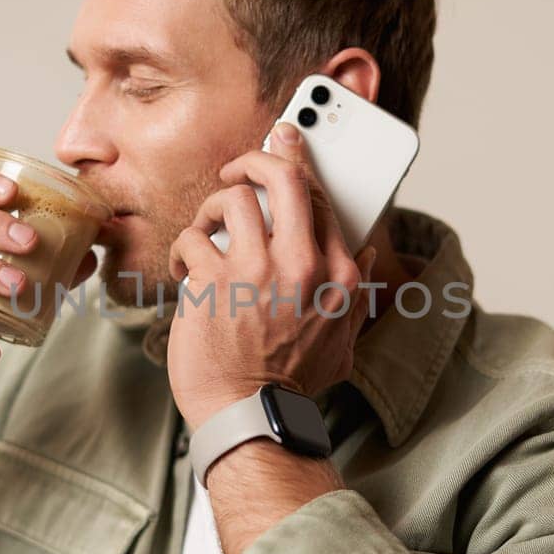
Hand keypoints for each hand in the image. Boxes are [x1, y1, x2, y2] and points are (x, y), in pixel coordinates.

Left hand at [166, 123, 375, 429]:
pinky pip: (193, 239)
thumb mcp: (344, 339)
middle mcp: (303, 265)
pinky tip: (188, 270)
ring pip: (231, 200)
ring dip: (213, 209)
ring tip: (208, 230)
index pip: (322, 195)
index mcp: (340, 273)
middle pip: (283, 176)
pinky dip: (185, 250)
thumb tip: (367, 256)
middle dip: (257, 157)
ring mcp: (257, 272)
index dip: (298, 159)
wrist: (249, 416)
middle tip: (238, 167)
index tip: (286, 137)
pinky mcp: (213, 283)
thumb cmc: (291, 381)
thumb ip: (357, 292)